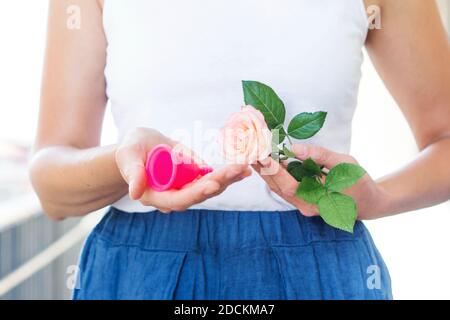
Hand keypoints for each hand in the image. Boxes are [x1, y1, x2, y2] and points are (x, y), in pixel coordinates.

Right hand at [115, 127, 251, 212]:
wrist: (140, 148)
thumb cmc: (131, 151)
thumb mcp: (129, 155)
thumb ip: (133, 172)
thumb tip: (135, 193)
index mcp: (156, 196)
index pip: (179, 199)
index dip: (197, 192)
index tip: (214, 183)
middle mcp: (173, 198)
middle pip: (200, 194)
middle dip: (220, 182)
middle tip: (239, 169)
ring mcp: (185, 190)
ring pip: (210, 188)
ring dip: (228, 179)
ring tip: (245, 168)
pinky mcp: (194, 182)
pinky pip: (212, 180)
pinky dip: (227, 174)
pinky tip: (242, 168)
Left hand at [253, 144, 389, 219]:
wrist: (369, 203)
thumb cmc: (360, 182)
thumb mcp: (344, 164)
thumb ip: (320, 156)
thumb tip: (294, 148)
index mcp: (317, 200)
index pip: (288, 185)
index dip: (274, 170)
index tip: (261, 154)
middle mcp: (306, 206)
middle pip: (278, 188)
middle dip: (264, 169)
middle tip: (250, 150)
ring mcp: (303, 205)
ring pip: (279, 189)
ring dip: (266, 172)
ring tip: (253, 154)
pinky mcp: (302, 200)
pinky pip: (285, 188)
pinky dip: (275, 175)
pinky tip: (267, 163)